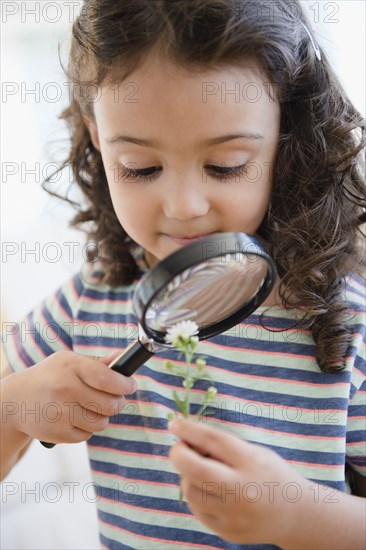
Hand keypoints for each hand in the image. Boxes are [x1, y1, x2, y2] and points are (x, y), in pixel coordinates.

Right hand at [2, 350, 137, 443]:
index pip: (108, 379)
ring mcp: (60, 412)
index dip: (125, 384)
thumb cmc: (51, 377)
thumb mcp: (69, 362)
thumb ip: (98, 363)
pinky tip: (75, 418)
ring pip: (101, 422)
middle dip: (118, 403)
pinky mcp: (57, 433)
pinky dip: (86, 428)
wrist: (17, 400)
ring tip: (92, 408)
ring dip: (102, 417)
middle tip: (116, 399)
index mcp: (71, 366)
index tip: (131, 385)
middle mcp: (65, 388)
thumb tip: (123, 358)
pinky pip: (87, 435)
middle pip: (110, 404)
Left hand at [169, 418, 308, 546]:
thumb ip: (223, 446)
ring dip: (188, 476)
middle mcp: (243, 490)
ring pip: (190, 490)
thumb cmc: (270, 474)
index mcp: (252, 462)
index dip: (189, 430)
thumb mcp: (254, 452)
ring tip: (201, 470)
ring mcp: (234, 515)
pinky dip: (196, 495)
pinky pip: (197, 509)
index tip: (174, 424)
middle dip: (179, 454)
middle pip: (195, 469)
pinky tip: (208, 489)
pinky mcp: (227, 531)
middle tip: (180, 447)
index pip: (214, 441)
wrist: (295, 515)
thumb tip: (185, 437)